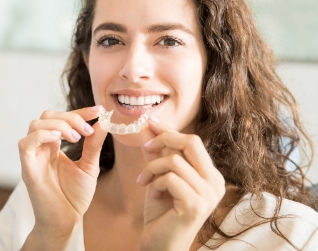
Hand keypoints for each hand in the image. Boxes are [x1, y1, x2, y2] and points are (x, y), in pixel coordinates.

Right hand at [18, 106, 106, 240]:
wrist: (67, 221)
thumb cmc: (75, 195)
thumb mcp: (89, 165)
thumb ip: (93, 144)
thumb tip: (102, 122)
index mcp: (55, 146)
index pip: (63, 118)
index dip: (80, 111)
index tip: (98, 110)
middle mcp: (42, 148)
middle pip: (47, 116)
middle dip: (70, 116)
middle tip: (86, 130)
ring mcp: (34, 157)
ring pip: (36, 124)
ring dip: (60, 125)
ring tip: (76, 138)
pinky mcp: (28, 168)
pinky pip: (26, 143)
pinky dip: (43, 135)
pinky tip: (60, 140)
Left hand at [137, 117, 225, 250]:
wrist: (161, 246)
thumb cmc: (162, 212)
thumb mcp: (158, 176)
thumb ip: (156, 153)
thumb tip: (147, 127)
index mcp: (210, 174)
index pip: (192, 141)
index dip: (170, 130)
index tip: (150, 121)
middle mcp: (215, 182)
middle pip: (192, 142)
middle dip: (165, 138)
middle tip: (146, 147)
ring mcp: (209, 194)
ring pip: (175, 160)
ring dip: (153, 167)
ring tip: (144, 180)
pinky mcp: (196, 205)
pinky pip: (170, 178)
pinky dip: (155, 182)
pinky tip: (151, 194)